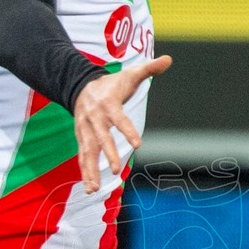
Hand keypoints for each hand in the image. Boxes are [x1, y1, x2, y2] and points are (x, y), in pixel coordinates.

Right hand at [72, 55, 170, 193]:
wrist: (79, 86)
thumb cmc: (111, 84)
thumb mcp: (129, 74)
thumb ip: (149, 68)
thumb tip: (169, 59)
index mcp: (108, 104)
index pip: (119, 119)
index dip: (127, 130)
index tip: (137, 144)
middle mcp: (94, 119)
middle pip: (101, 138)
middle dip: (108, 154)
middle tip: (116, 170)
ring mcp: (85, 131)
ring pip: (87, 152)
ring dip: (91, 171)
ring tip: (94, 189)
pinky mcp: (81, 139)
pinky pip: (82, 158)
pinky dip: (85, 173)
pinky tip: (90, 189)